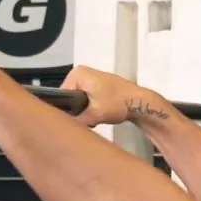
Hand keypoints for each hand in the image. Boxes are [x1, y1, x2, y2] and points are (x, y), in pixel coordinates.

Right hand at [59, 65, 173, 128]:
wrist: (139, 103)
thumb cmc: (118, 104)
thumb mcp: (94, 115)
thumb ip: (76, 121)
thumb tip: (63, 127)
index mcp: (76, 74)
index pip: (60, 95)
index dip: (65, 111)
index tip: (71, 122)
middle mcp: (80, 72)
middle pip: (67, 97)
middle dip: (74, 111)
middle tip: (82, 122)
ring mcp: (88, 78)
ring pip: (76, 100)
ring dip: (82, 111)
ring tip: (90, 119)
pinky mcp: (96, 85)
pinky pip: (84, 99)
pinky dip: (88, 108)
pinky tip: (94, 116)